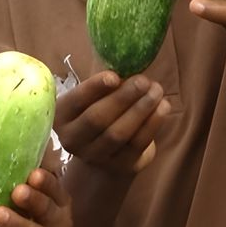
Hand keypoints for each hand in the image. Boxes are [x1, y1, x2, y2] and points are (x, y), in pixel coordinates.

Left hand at [0, 163, 71, 226]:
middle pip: (48, 211)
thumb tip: (23, 132)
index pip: (55, 189)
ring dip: (17, 224)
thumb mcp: (20, 189)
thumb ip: (23, 168)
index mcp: (59, 200)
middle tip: (16, 191)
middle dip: (33, 201)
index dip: (46, 182)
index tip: (32, 174)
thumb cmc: (15, 210)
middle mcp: (58, 223)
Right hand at [54, 71, 170, 177]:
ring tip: (157, 90)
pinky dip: (153, 123)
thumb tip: (127, 60)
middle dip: (123, 98)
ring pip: (119, 133)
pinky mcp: (120, 166)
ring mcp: (96, 157)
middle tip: (143, 81)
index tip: (114, 76)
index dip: (94, 88)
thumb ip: (106, 82)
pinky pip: (138, 144)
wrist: (106, 153)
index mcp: (61, 116)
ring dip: (141, 109)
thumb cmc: (100, 110)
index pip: (75, 101)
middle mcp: (73, 140)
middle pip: (97, 119)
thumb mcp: (95, 96)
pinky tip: (163, 107)